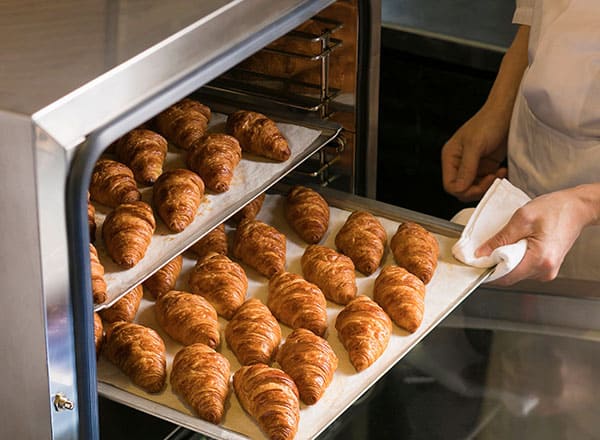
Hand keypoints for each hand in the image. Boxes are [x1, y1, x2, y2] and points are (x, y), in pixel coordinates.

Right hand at [441, 107, 507, 201]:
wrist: (507, 113)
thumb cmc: (489, 121)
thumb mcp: (475, 145)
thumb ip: (466, 168)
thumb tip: (459, 188)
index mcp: (450, 157)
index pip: (450, 185)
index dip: (464, 190)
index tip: (479, 184)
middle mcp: (459, 163)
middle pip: (462, 189)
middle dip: (477, 189)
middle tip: (491, 179)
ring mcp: (473, 165)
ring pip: (475, 188)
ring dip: (488, 185)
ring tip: (498, 173)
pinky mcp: (486, 166)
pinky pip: (487, 182)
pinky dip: (495, 181)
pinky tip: (501, 171)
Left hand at [476, 186, 597, 284]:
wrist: (578, 208)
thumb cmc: (556, 209)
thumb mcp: (522, 219)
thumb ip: (500, 238)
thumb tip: (482, 253)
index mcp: (540, 260)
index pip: (505, 277)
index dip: (487, 270)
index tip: (476, 261)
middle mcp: (545, 270)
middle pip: (510, 276)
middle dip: (496, 264)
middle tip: (488, 248)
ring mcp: (547, 270)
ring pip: (516, 273)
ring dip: (506, 261)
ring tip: (507, 243)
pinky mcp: (547, 266)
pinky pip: (524, 268)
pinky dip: (515, 259)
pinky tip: (517, 245)